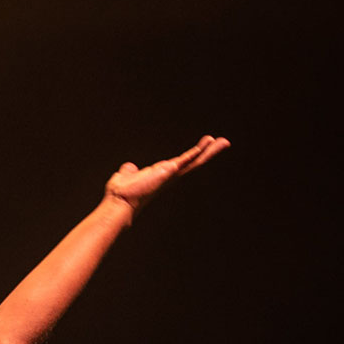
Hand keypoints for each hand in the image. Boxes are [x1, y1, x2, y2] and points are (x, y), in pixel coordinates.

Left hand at [104, 135, 230, 212]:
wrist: (119, 201)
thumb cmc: (121, 193)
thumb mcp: (127, 176)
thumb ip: (129, 171)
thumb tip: (129, 168)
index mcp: (161, 174)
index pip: (182, 163)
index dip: (193, 155)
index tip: (204, 146)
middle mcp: (169, 175)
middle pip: (193, 162)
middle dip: (208, 152)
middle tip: (224, 142)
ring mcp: (170, 175)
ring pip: (193, 161)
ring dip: (208, 151)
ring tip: (223, 142)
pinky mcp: (168, 172)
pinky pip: (185, 160)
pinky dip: (195, 152)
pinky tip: (207, 144)